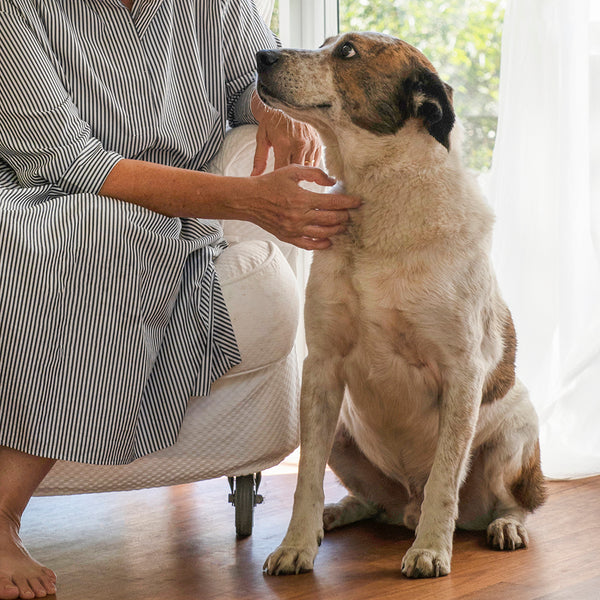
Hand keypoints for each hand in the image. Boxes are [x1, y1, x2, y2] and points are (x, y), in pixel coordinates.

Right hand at [244, 165, 360, 249]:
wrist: (249, 200)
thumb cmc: (270, 183)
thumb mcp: (292, 171)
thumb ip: (314, 173)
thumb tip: (332, 181)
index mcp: (302, 198)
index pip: (333, 203)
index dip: (348, 203)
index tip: (358, 202)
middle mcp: (299, 216)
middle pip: (331, 219)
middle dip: (345, 216)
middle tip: (351, 213)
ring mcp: (294, 229)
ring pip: (323, 233)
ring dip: (336, 230)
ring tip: (343, 225)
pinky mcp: (288, 237)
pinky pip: (309, 245)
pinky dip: (321, 244)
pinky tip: (329, 241)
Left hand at [251, 91, 321, 174]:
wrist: (287, 103)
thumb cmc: (272, 121)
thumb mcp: (262, 138)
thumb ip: (259, 159)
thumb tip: (254, 176)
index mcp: (284, 144)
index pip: (282, 171)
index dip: (278, 179)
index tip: (275, 181)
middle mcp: (300, 144)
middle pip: (297, 173)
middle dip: (290, 178)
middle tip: (284, 180)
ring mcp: (311, 144)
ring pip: (307, 169)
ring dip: (301, 173)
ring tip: (293, 173)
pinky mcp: (318, 143)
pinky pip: (315, 162)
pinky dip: (308, 166)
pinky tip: (301, 164)